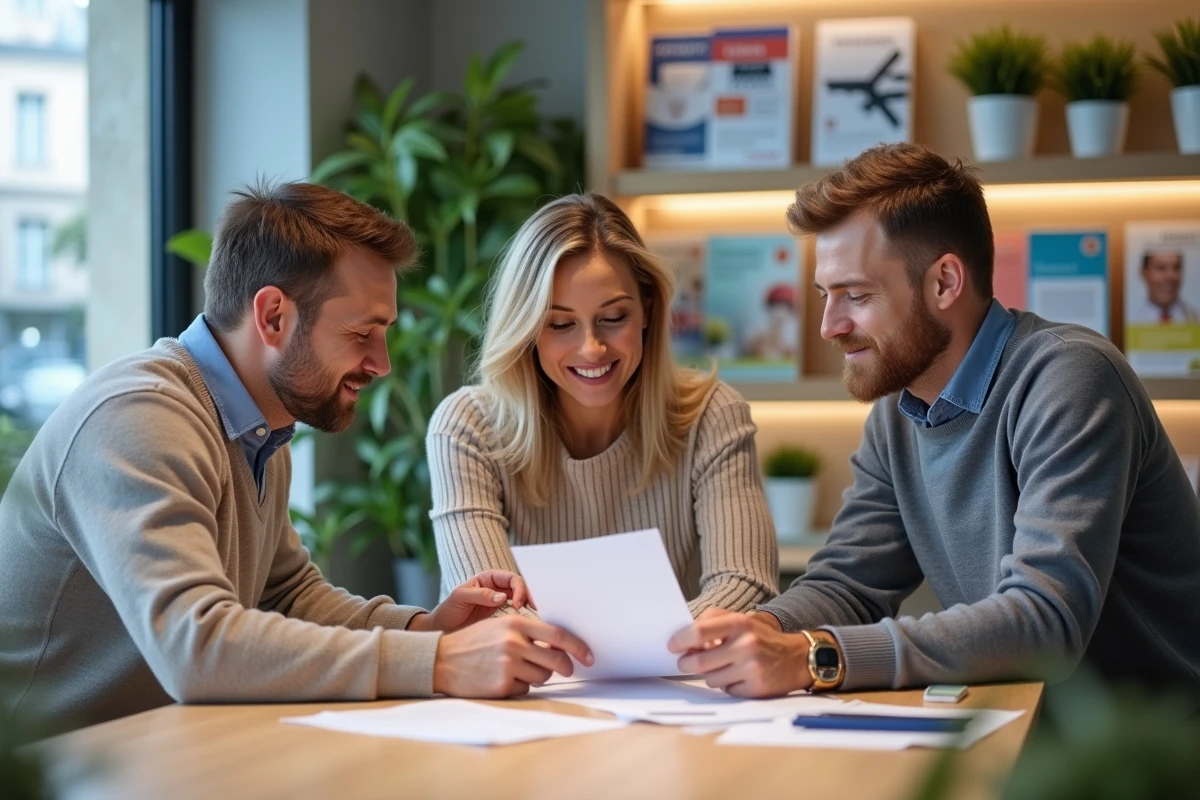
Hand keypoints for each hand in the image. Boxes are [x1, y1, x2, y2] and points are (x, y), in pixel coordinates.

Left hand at [410, 570, 531, 632]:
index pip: (511, 578)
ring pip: (521, 602)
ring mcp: (500, 604)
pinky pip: (515, 616)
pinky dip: (523, 619)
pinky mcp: (500, 618)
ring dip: (528, 608)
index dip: (519, 588)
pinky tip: (525, 625)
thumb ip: (480, 594)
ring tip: (533, 618)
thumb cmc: (447, 610)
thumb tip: (502, 597)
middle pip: (520, 589)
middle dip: (529, 597)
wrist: (441, 629)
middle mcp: (497, 589)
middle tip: (534, 610)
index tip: (517, 604)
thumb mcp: (460, 597)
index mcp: (488, 579)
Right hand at [433, 616, 593, 697]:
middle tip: (567, 670)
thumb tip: (560, 647)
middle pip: (556, 661)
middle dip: (565, 668)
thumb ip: (527, 633)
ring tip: (517, 669)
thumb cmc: (473, 642)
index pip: (558, 636)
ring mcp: (507, 665)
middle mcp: (513, 643)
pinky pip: (525, 690)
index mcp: (515, 623)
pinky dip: (519, 687)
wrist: (440, 660)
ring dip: (537, 676)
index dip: (578, 647)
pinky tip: (502, 679)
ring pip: (542, 678)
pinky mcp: (501, 686)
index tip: (589, 656)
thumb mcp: (499, 627)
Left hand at [668, 608, 810, 697]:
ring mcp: (752, 668)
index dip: (680, 640)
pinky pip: (727, 691)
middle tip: (686, 662)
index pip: (699, 632)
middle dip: (688, 663)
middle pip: (700, 661)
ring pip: (710, 679)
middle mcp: (746, 645)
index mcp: (739, 623)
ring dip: (711, 675)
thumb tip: (684, 640)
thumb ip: (710, 624)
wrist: (796, 657)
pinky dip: (727, 685)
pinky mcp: (756, 688)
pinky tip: (739, 676)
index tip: (672, 646)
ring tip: (724, 666)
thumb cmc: (760, 637)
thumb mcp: (739, 620)